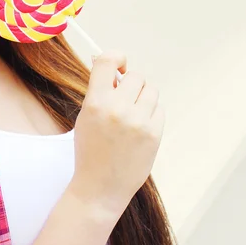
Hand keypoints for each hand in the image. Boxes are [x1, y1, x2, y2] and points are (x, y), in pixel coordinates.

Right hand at [69, 50, 165, 217]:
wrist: (100, 187)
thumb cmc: (90, 149)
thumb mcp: (86, 115)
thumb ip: (99, 90)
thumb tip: (114, 66)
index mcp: (96, 101)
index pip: (108, 60)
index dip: (116, 57)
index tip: (118, 66)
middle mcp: (118, 109)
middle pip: (136, 76)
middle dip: (131, 83)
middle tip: (124, 96)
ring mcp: (139, 122)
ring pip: (151, 90)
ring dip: (143, 96)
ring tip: (133, 112)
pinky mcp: (154, 134)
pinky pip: (159, 109)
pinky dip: (151, 113)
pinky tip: (140, 126)